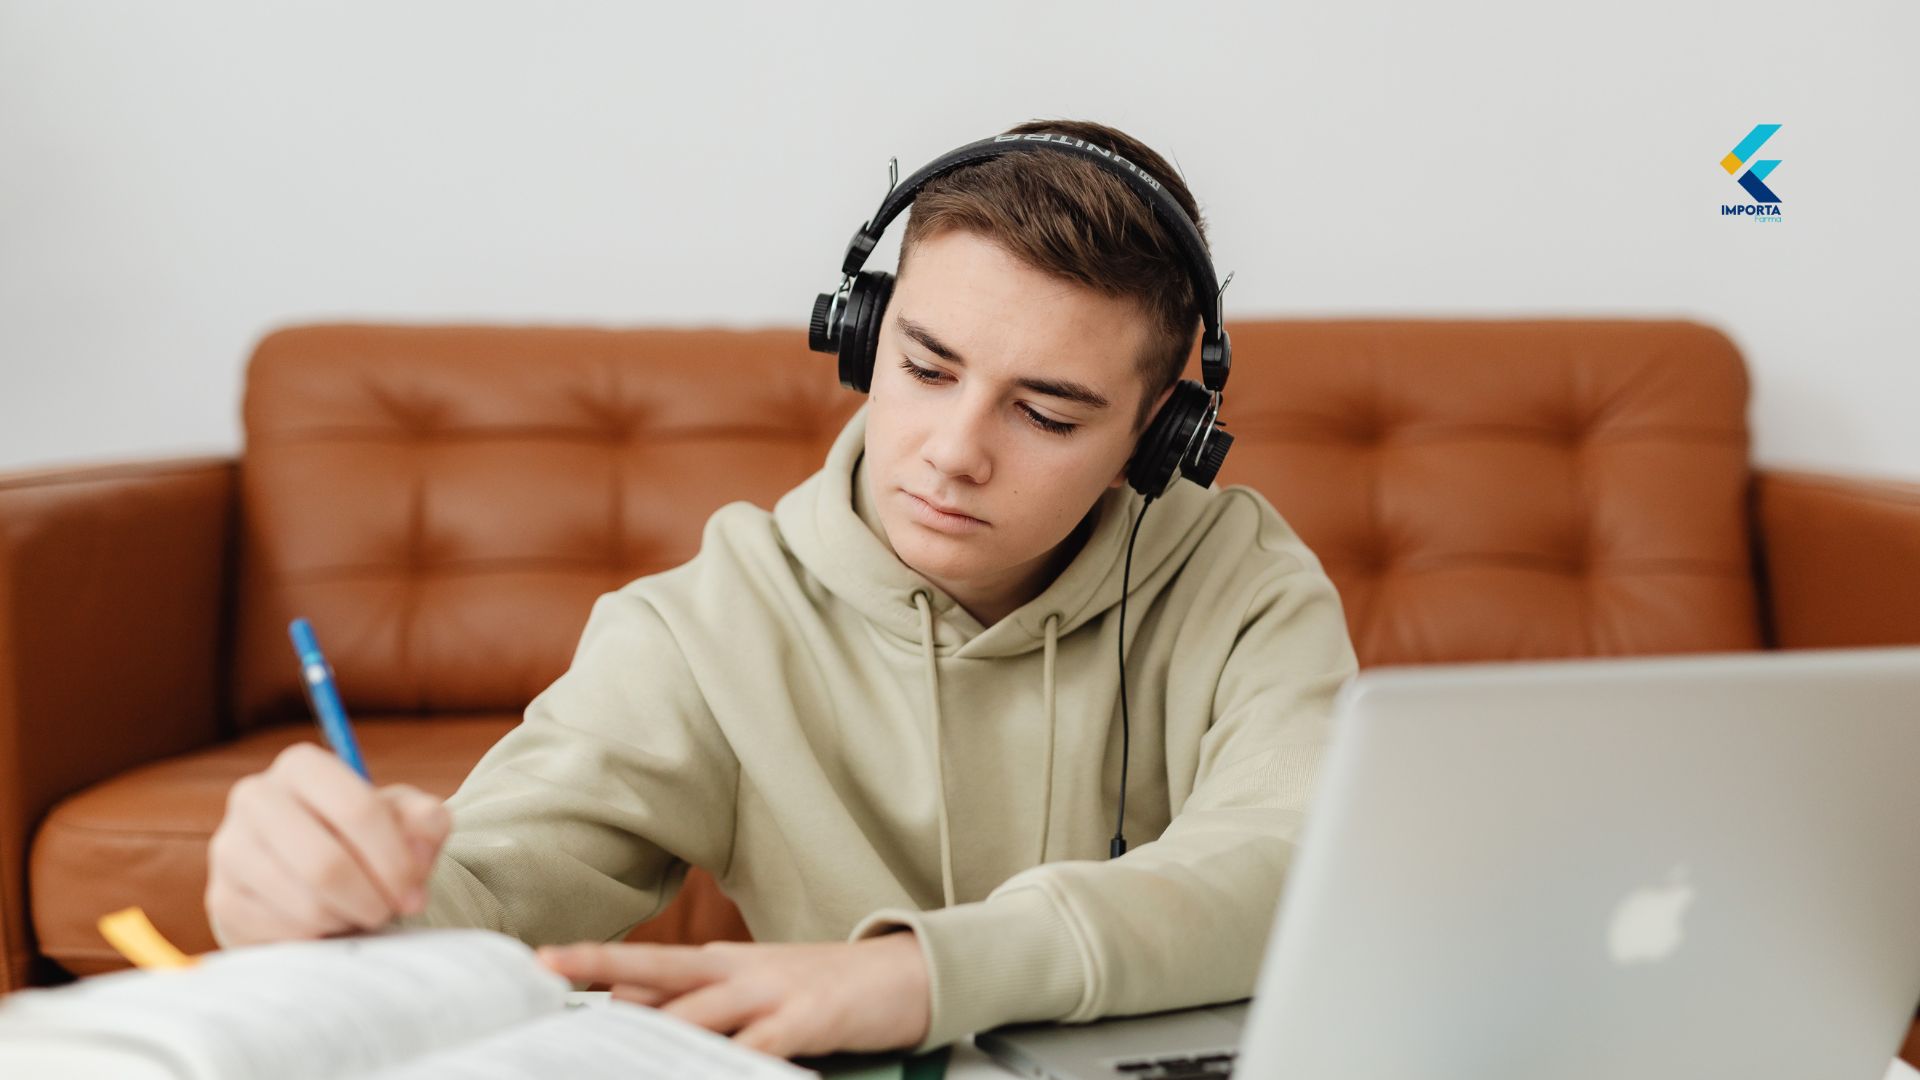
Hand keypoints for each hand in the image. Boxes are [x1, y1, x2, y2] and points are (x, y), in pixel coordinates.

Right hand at [205, 742, 451, 945]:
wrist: (315, 873)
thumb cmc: (367, 839)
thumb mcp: (405, 819)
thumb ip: (426, 821)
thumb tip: (420, 840)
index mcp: (302, 766)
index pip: (358, 811)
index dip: (395, 860)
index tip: (415, 891)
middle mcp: (255, 797)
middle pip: (326, 864)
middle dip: (371, 898)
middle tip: (389, 910)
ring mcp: (229, 849)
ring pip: (305, 904)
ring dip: (347, 919)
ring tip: (360, 912)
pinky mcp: (222, 898)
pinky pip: (282, 934)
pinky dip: (319, 938)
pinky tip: (328, 924)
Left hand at [536, 932, 931, 1058]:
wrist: (907, 974)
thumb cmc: (825, 989)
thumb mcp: (757, 988)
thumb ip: (700, 1002)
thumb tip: (628, 1008)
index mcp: (722, 963)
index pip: (646, 966)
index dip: (593, 966)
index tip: (540, 963)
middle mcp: (738, 971)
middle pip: (658, 968)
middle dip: (600, 966)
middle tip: (546, 963)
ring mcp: (773, 991)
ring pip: (699, 1012)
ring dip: (653, 1032)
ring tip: (609, 1049)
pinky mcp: (808, 1017)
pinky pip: (761, 1047)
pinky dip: (737, 1062)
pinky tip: (720, 1070)